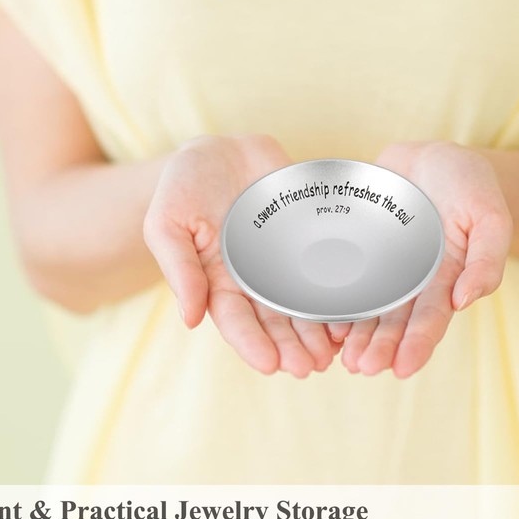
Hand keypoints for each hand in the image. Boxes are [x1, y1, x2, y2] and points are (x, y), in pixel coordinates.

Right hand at [144, 135, 340, 377]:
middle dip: (291, 346)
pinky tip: (351, 317)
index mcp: (218, 283)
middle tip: (310, 368)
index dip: (252, 343)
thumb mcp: (167, 223)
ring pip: (303, 305)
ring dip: (317, 333)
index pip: (236, 321)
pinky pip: (324, 272)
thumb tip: (190, 320)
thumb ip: (179, 269)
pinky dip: (337, 296)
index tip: (270, 364)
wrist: (219, 151)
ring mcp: (282, 264)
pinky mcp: (305, 243)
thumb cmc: (183, 187)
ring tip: (332, 354)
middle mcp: (254, 281)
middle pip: (275, 322)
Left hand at [334, 141, 511, 378]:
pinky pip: (348, 281)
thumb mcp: (490, 216)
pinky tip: (327, 324)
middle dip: (381, 347)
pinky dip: (339, 304)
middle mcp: (413, 281)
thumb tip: (466, 302)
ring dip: (359, 337)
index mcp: (446, 279)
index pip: (431, 319)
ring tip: (346, 360)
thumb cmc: (469, 184)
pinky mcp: (363, 252)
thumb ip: (487, 260)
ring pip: (370, 309)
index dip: (417, 344)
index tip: (402, 369)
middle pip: (395, 321)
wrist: (434, 155)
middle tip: (363, 368)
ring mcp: (386, 268)